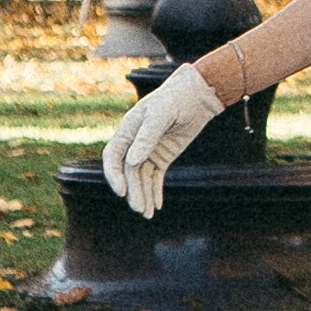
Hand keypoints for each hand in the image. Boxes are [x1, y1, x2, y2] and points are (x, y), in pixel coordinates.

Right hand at [102, 64, 225, 218]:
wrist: (198, 96)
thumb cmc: (176, 99)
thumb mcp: (162, 114)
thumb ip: (147, 136)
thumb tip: (133, 161)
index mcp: (127, 130)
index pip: (112, 157)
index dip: (113, 175)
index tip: (121, 191)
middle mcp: (135, 143)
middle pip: (128, 172)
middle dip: (133, 191)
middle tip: (139, 209)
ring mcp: (149, 151)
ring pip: (141, 178)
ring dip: (143, 195)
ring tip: (147, 214)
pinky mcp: (163, 157)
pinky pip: (155, 177)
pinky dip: (155, 191)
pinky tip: (156, 205)